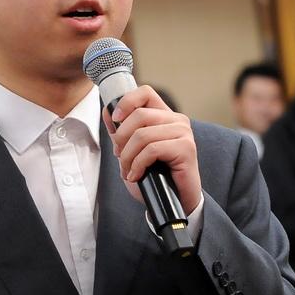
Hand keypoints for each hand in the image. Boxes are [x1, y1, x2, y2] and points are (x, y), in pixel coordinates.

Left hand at [104, 85, 202, 213]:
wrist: (176, 202)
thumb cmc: (156, 176)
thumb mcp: (133, 151)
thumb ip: (122, 131)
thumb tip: (108, 112)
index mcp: (164, 116)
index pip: (145, 93)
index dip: (126, 102)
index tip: (115, 120)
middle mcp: (177, 120)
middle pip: (139, 115)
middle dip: (122, 139)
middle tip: (120, 157)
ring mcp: (183, 133)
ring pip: (142, 135)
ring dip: (128, 156)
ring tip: (128, 170)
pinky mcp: (186, 148)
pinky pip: (152, 150)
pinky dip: (138, 165)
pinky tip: (136, 175)